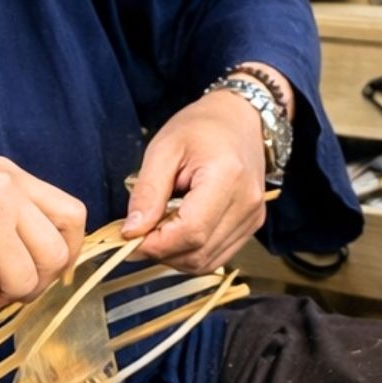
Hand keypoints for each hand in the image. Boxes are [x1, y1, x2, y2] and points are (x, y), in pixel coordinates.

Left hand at [122, 87, 271, 272]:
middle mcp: (246, 204)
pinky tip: (178, 232)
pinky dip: (191, 253)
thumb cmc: (201, 128)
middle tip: (138, 233)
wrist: (240, 120)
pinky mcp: (251, 226)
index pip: (190, 231)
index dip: (155, 244)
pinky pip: (217, 256)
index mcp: (227, 178)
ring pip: (206, 262)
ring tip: (158, 230)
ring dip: (175, 256)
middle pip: (198, 253)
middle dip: (161, 252)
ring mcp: (253, 218)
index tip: (128, 237)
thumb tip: (131, 232)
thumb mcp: (164, 150)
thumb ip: (147, 192)